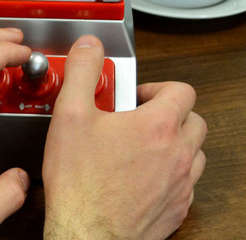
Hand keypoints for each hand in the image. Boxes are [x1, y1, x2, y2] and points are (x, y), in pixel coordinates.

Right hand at [42, 35, 206, 239]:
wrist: (87, 233)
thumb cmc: (80, 180)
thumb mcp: (71, 113)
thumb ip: (83, 71)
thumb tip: (90, 46)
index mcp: (156, 126)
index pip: (182, 90)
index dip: (158, 87)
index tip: (137, 96)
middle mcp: (177, 155)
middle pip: (195, 120)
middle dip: (170, 113)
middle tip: (140, 117)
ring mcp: (180, 186)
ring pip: (195, 153)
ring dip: (175, 142)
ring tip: (143, 144)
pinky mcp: (176, 211)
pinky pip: (186, 184)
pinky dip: (171, 173)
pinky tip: (142, 175)